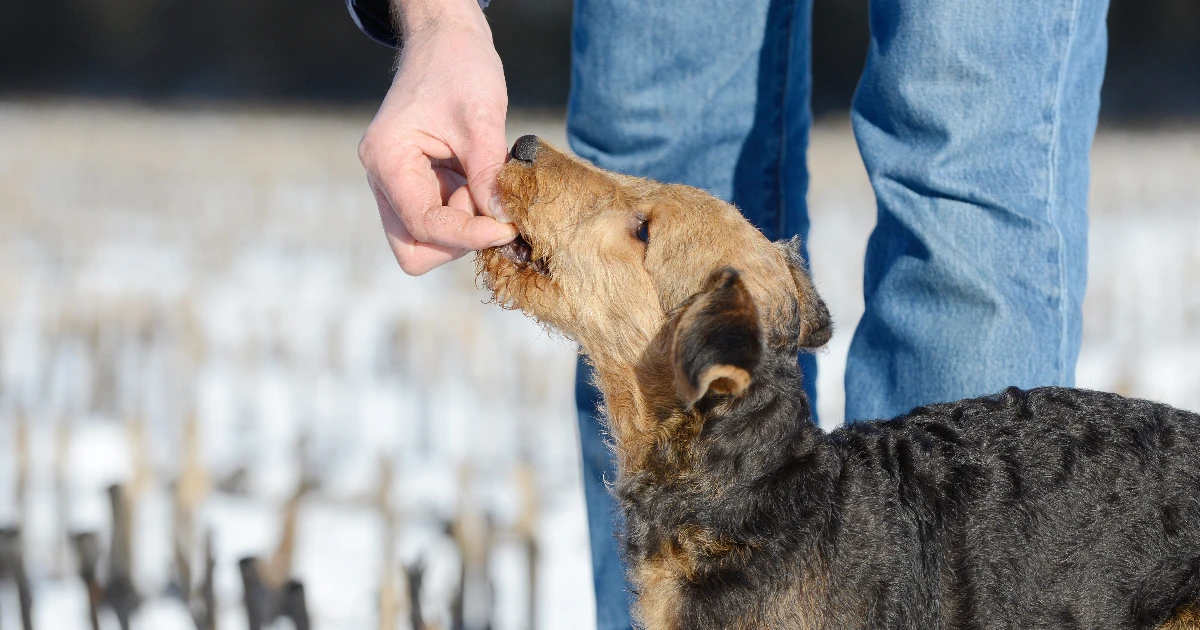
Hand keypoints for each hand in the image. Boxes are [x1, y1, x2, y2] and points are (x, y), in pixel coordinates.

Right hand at [358, 0, 516, 275]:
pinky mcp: (416, 185)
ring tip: (484, 182)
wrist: (446, 40)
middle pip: (414, 247)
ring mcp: (397, 184)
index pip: (423, 224)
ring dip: (464, 224)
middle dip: (457, 238)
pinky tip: (481, 180)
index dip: (467, 235)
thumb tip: (502, 222)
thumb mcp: (481, 119)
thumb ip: (488, 174)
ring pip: (427, 239)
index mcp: (387, 160)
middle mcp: (383, 178)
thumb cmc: (459, 67)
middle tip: (489, 206)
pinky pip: (440, 219)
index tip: (508, 228)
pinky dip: (466, 212)